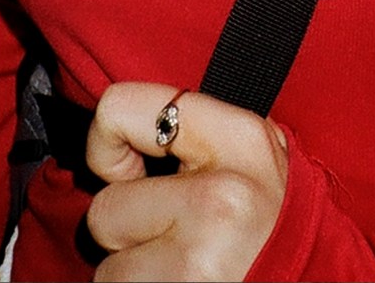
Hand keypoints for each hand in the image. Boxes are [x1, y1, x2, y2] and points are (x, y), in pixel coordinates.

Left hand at [86, 81, 288, 281]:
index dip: (107, 144)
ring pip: (108, 265)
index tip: (130, 172)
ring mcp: (199, 257)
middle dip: (128, 230)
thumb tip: (108, 135)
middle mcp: (221, 196)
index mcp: (240, 138)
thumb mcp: (247, 159)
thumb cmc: (269, 227)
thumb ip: (190, 135)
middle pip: (105, 207)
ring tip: (183, 268)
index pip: (122, 108)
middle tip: (176, 238)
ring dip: (134, 271)